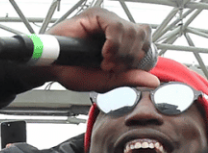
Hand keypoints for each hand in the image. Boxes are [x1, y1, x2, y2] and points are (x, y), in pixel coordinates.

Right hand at [44, 7, 158, 91]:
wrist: (53, 68)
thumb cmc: (75, 71)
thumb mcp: (108, 80)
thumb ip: (130, 79)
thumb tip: (154, 81)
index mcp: (123, 41)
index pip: (147, 41)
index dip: (139, 58)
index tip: (121, 70)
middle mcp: (117, 28)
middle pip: (143, 34)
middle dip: (130, 56)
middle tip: (112, 67)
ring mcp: (107, 20)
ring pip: (132, 30)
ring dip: (121, 51)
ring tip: (106, 62)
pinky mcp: (96, 16)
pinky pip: (116, 26)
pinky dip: (113, 43)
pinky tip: (104, 53)